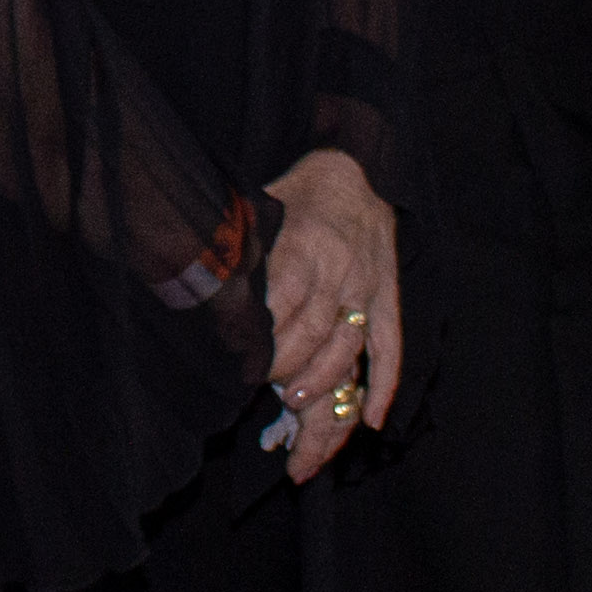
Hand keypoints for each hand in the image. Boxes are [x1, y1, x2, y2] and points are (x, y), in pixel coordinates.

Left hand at [260, 149, 398, 482]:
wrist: (354, 169)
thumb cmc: (294, 195)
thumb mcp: (258, 211)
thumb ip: (238, 251)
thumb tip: (200, 288)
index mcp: (303, 248)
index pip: (284, 309)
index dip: (264, 346)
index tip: (243, 371)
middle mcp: (339, 271)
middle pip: (316, 337)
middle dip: (290, 376)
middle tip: (269, 402)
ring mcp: (368, 288)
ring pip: (350, 350)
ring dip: (327, 391)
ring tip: (303, 422)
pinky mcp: (390, 298)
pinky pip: (390, 347)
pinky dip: (384, 386)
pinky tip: (371, 421)